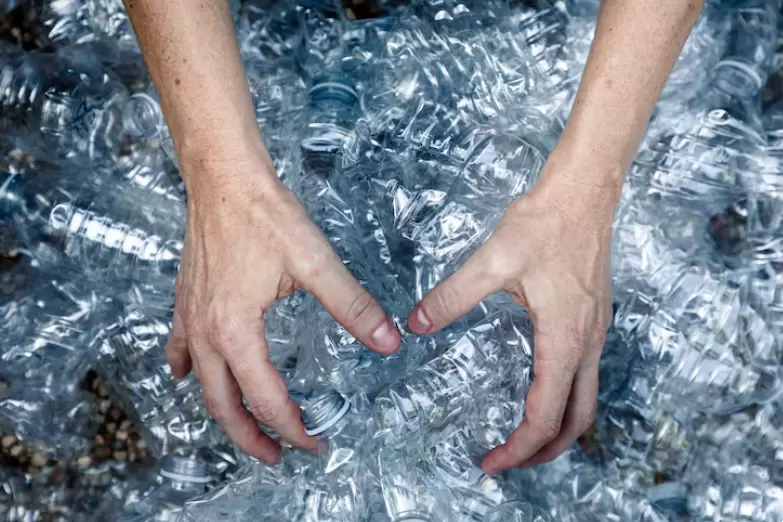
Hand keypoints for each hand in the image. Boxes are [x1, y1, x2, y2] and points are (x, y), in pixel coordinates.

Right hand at [165, 140, 400, 464]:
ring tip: (243, 429)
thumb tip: (387, 340)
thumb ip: (352, 305)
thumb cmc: (263, 214)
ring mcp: (191, 316)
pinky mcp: (188, 299)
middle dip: (251, 437)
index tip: (314, 441)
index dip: (292, 427)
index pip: (266, 397)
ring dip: (222, 412)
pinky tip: (188, 374)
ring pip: (202, 382)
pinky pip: (181, 347)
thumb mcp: (315, 262)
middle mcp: (207, 331)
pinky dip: (188, 369)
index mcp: (237, 330)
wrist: (223, 178)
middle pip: (223, 405)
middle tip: (278, 456)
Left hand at [407, 154, 614, 472]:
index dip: (518, 448)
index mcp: (564, 339)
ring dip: (559, 429)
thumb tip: (415, 324)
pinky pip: (585, 375)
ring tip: (524, 439)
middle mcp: (587, 342)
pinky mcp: (593, 318)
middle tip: (507, 461)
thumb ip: (452, 297)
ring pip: (586, 401)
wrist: (584, 191)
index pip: (545, 415)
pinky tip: (539, 388)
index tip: (490, 462)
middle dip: (544, 451)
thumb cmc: (545, 223)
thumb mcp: (492, 261)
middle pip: (577, 421)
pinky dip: (565, 399)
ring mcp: (595, 331)